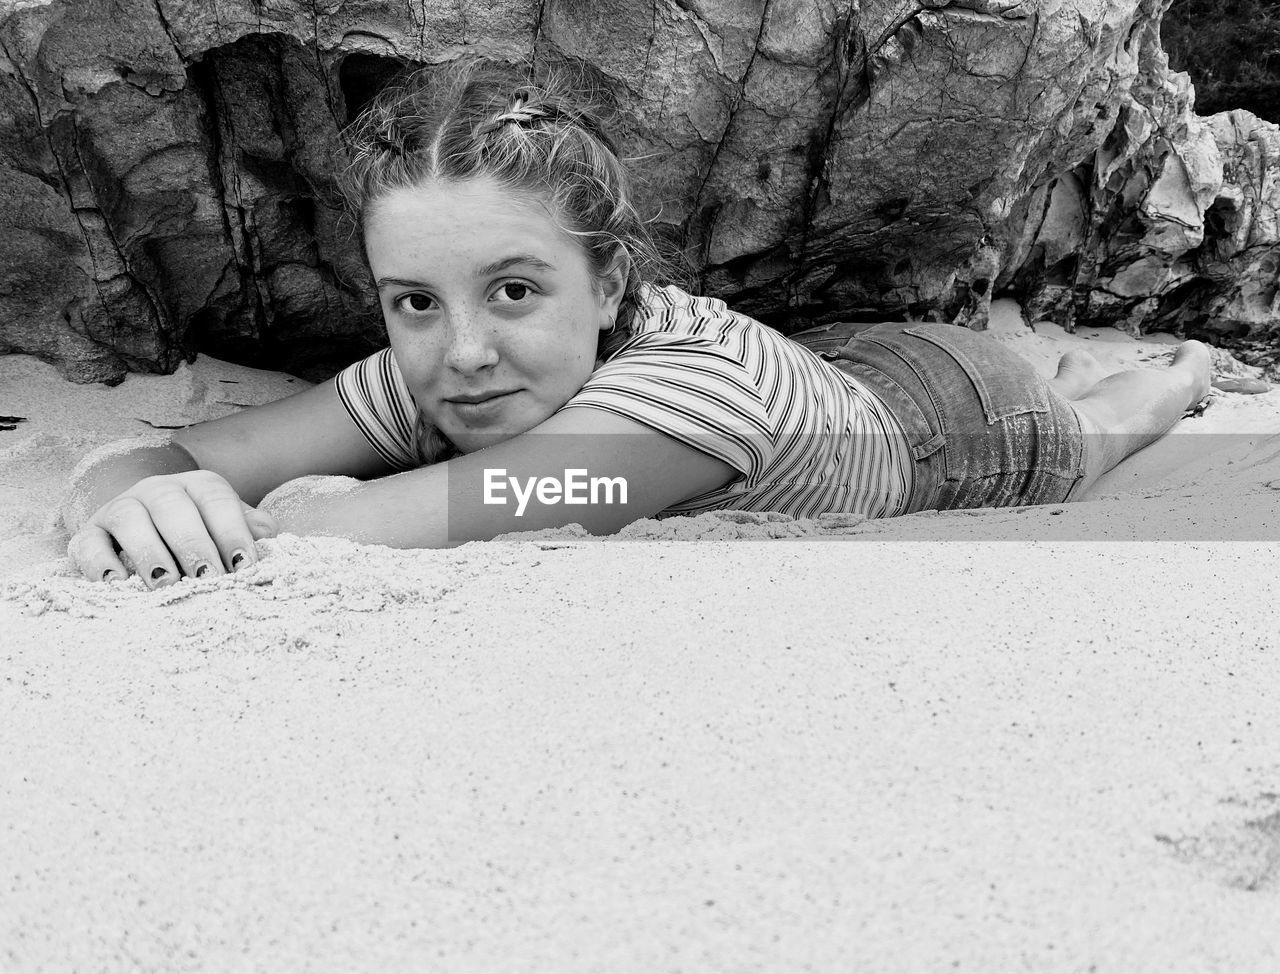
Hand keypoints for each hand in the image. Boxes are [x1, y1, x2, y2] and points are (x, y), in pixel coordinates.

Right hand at [68, 470, 277, 587]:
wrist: (150, 532)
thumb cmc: (203, 537)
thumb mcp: (229, 529)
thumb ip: (252, 531)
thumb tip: (267, 540)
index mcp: (198, 486)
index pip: (216, 499)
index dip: (231, 531)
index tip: (244, 566)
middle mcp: (157, 490)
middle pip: (173, 507)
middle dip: (193, 544)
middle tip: (208, 579)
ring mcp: (120, 508)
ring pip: (129, 518)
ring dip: (149, 552)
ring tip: (166, 584)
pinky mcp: (89, 533)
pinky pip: (88, 542)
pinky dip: (99, 563)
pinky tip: (117, 585)